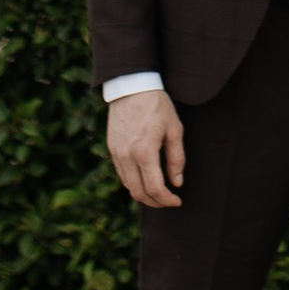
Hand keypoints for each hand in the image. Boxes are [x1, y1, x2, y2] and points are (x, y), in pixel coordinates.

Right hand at [106, 89, 185, 208]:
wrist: (131, 86)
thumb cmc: (157, 105)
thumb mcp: (174, 129)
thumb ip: (176, 158)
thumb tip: (177, 183)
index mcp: (144, 152)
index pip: (154, 188)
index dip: (167, 200)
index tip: (177, 201)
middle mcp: (127, 156)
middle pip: (139, 193)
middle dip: (156, 202)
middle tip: (169, 201)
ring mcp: (116, 153)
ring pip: (128, 186)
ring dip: (144, 194)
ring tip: (159, 192)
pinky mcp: (112, 149)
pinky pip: (122, 174)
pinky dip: (134, 183)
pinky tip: (145, 179)